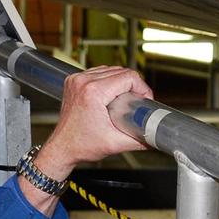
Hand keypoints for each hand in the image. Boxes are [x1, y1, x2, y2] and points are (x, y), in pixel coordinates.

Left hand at [35, 66, 152, 180]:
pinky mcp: (73, 81)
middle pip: (120, 71)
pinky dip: (107, 80)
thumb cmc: (81, 146)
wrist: (62, 148)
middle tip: (136, 102)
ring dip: (120, 82)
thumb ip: (140, 139)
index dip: (142, 88)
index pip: (128, 77)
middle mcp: (83, 82)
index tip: (144, 100)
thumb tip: (156, 136)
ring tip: (125, 99)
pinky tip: (111, 94)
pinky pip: (97, 72)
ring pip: (109, 69)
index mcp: (93, 92)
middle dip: (133, 85)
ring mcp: (76, 80)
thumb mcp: (115, 144)